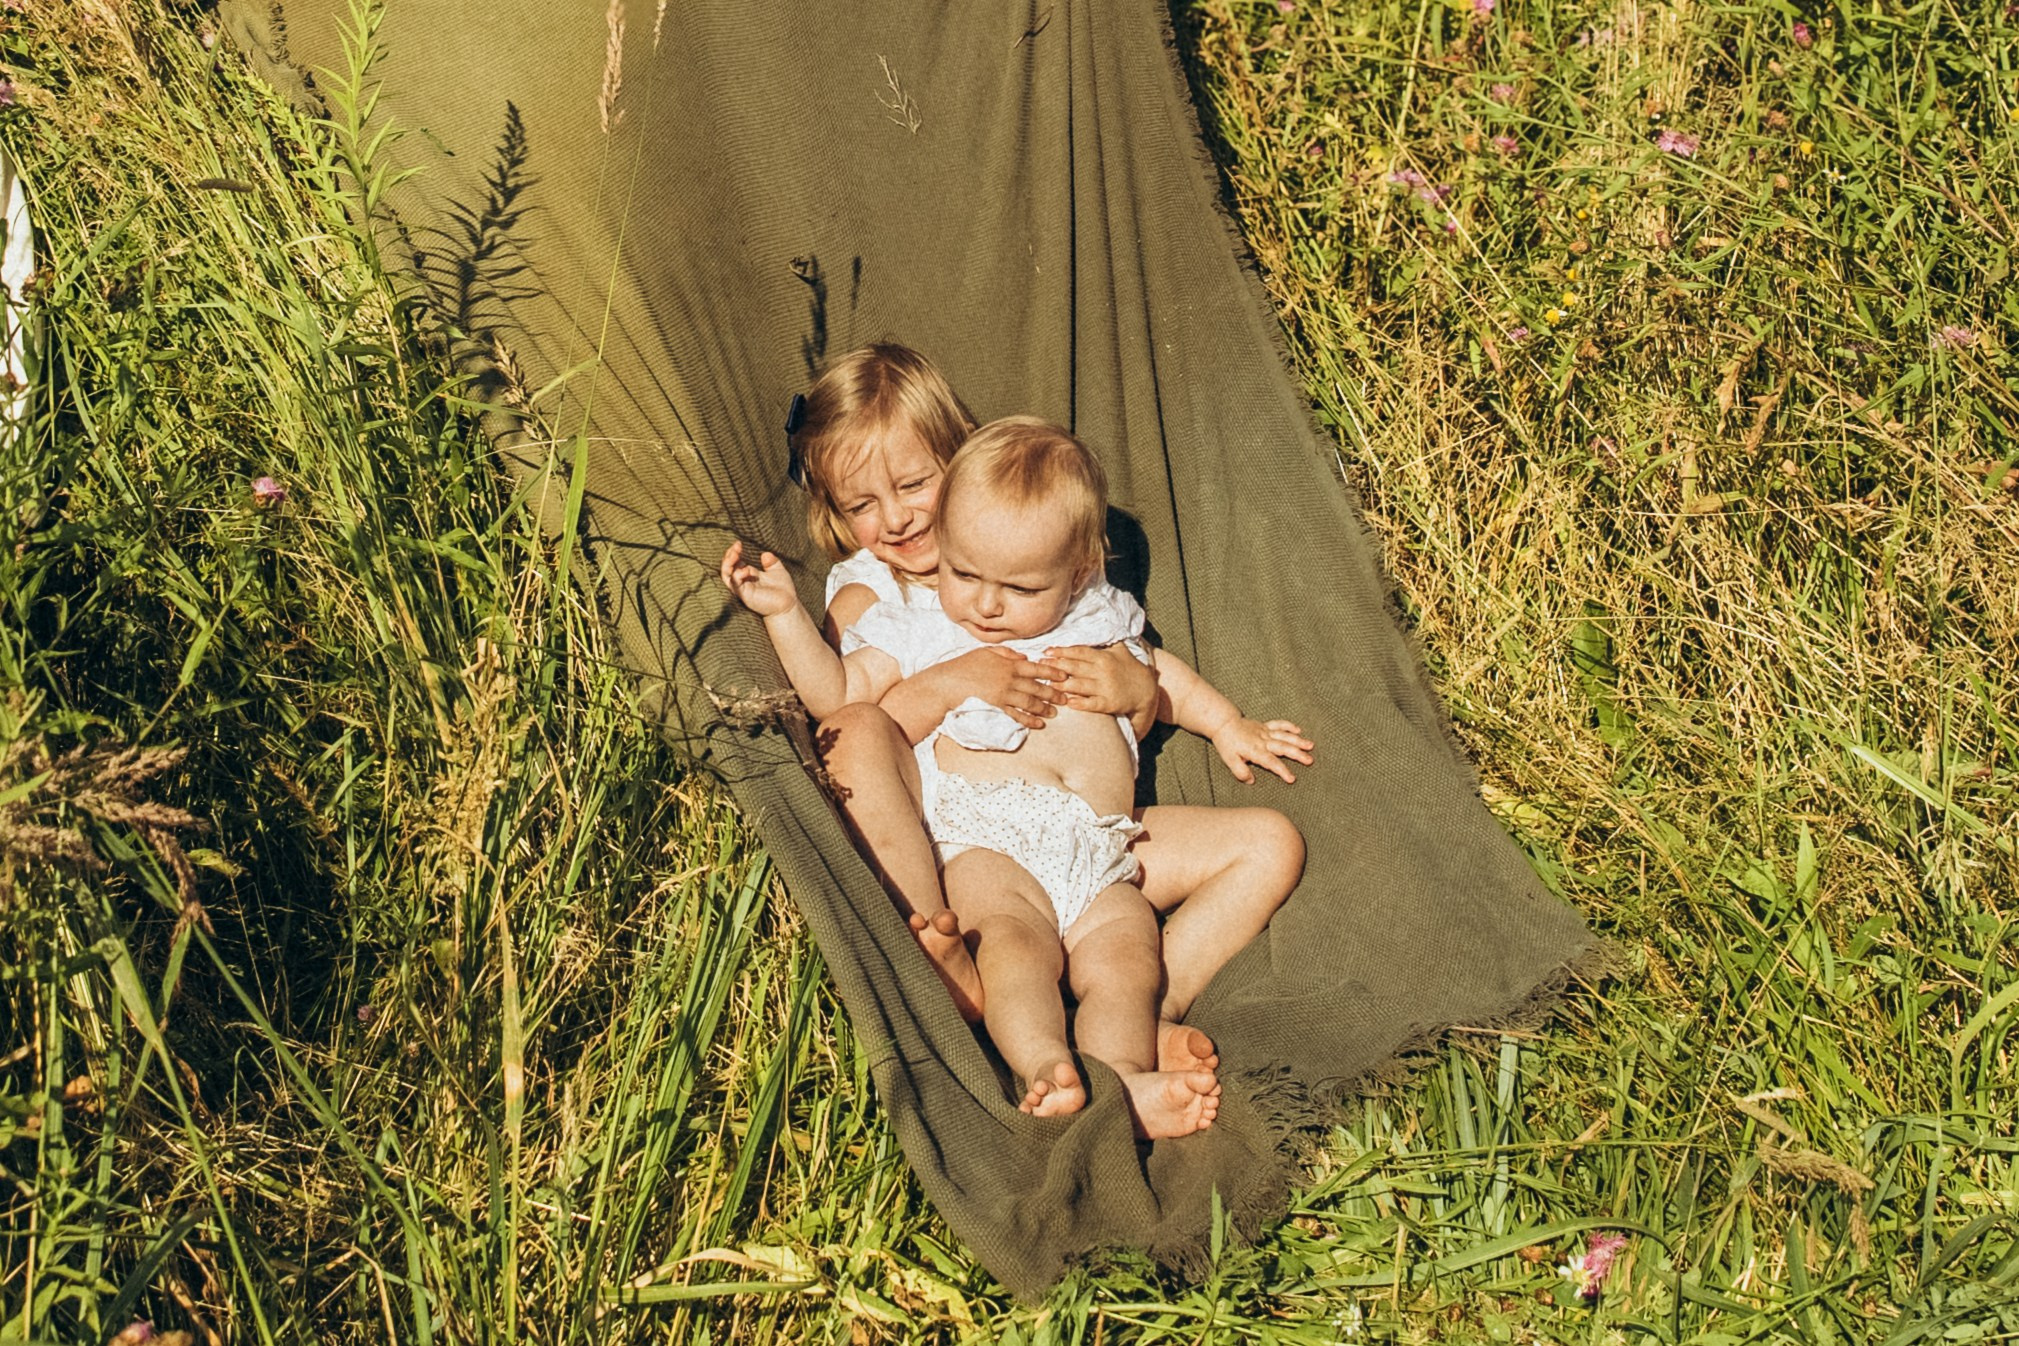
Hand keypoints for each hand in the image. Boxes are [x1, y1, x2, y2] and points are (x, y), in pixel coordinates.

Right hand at [719, 540, 800, 617]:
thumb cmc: (783, 590)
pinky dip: (737, 575)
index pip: (734, 562)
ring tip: (735, 554)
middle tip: (736, 547)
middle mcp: (743, 581)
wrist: (788, 605)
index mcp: (748, 574)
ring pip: (726, 576)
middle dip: (728, 556)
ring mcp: (742, 588)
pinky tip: (746, 570)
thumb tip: (765, 554)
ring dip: (728, 564)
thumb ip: (771, 562)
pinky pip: (735, 584)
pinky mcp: (745, 595)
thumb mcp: (778, 571)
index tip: (739, 543)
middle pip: (727, 568)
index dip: (734, 552)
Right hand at [942, 645, 1066, 730]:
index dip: (1052, 673)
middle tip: (1065, 698)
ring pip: (1030, 702)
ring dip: (1044, 708)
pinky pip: (1017, 715)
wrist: (947, 683)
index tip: (1064, 676)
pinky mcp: (997, 708)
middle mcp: (1010, 680)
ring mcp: (1004, 695)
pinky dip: (1029, 720)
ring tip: (1054, 712)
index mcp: (1008, 664)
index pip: (1036, 668)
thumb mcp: (985, 651)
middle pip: (1037, 687)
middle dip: (1053, 693)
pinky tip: (1038, 724)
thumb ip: (1007, 653)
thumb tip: (1025, 658)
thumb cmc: (964, 665)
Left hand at [1045, 644, 1159, 734]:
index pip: (1079, 652)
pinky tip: (1068, 702)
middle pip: (1075, 667)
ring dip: (1062, 685)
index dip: (1062, 651)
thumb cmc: (1130, 669)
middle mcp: (1104, 671)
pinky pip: (1092, 704)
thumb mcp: (1121, 651)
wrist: (1146, 692)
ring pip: (1080, 685)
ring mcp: (1106, 688)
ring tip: (1047, 683)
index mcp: (1104, 657)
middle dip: (1056, 666)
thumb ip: (1108, 640)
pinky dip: (1079, 703)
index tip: (1047, 651)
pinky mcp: (1109, 703)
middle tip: (1040, 665)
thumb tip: (1100, 622)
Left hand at [1210, 718, 1313, 784]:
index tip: (1292, 779)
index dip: (1282, 771)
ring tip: (1310, 745)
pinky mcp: (1264, 726)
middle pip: (1283, 748)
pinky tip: (1298, 730)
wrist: (1224, 723)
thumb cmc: (1227, 743)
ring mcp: (1265, 732)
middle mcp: (1263, 741)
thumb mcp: (1229, 760)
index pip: (1271, 762)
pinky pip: (1278, 724)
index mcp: (1255, 751)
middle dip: (1297, 754)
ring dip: (1298, 741)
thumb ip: (1240, 772)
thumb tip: (1251, 781)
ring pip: (1284, 736)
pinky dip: (1288, 726)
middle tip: (1310, 760)